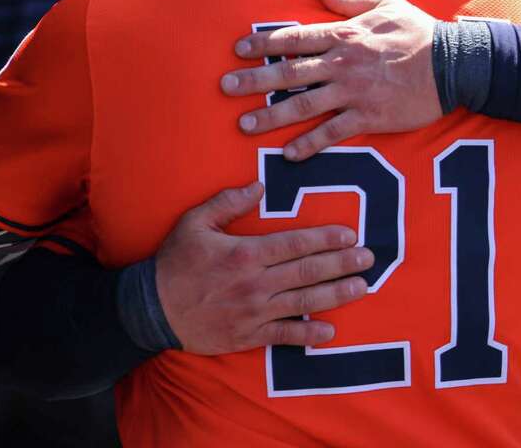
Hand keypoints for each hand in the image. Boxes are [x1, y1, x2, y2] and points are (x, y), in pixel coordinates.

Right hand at [155, 182, 372, 354]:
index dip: (327, 238)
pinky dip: (308, 334)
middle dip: (342, 263)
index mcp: (245, 253)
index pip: (296, 244)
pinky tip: (330, 331)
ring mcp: (254, 312)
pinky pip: (284, 336)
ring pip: (304, 301)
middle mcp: (255, 283)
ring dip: (337, 294)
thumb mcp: (194, 223)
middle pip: (308, 271)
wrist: (150, 310)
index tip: (351, 233)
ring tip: (363, 287)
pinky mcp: (248, 336)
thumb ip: (228, 201)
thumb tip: (259, 185)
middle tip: (369, 257)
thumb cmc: (174, 263)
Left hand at [220, 0, 443, 159]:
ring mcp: (354, 93)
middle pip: (289, 72)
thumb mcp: (385, 4)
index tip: (237, 49)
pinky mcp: (369, 117)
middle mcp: (342, 64)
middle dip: (254, 81)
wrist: (453, 64)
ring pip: (304, 104)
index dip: (263, 44)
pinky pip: (333, 133)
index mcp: (344, 35)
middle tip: (225, 87)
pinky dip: (310, 144)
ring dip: (271, 116)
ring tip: (245, 126)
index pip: (294, 38)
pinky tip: (289, 155)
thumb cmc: (420, 32)